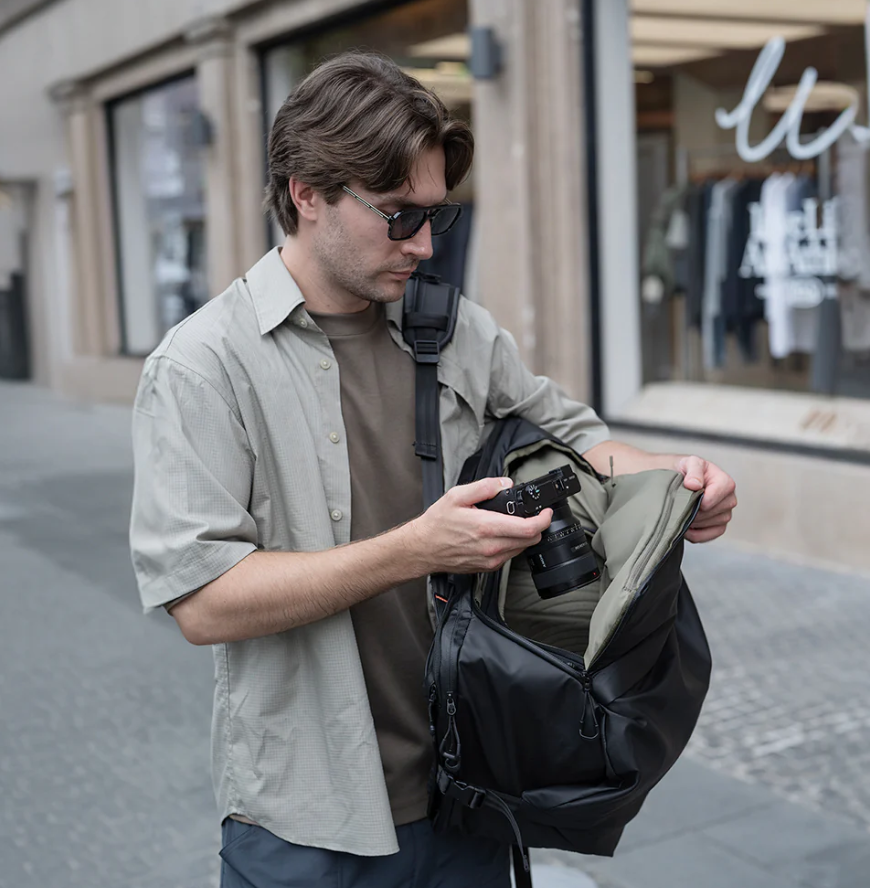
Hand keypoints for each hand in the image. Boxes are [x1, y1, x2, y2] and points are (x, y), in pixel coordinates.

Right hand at [409, 477, 552, 574]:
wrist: (423, 548)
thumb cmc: (437, 523)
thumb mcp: (457, 495)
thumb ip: (485, 487)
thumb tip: (505, 484)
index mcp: (486, 527)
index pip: (528, 528)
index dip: (543, 519)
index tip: (546, 512)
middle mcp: (491, 547)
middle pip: (530, 540)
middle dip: (537, 526)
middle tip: (533, 515)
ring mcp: (490, 560)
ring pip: (522, 549)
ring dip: (525, 536)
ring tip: (515, 524)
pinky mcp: (487, 568)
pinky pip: (509, 556)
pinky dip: (512, 545)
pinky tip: (501, 535)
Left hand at [675, 456, 736, 543]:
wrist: (682, 479)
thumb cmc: (688, 470)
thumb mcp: (690, 463)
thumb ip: (694, 471)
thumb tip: (694, 485)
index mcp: (725, 482)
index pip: (715, 497)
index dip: (699, 499)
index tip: (688, 494)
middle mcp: (729, 499)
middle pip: (712, 512)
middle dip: (694, 510)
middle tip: (682, 503)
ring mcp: (725, 515)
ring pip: (710, 525)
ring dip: (694, 521)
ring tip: (684, 511)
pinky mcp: (718, 527)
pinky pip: (708, 536)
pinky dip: (694, 534)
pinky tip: (687, 525)